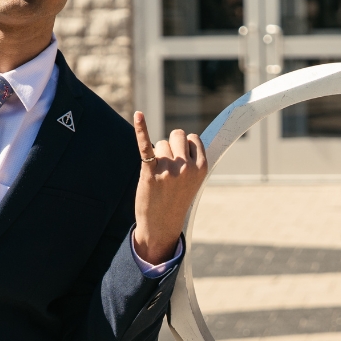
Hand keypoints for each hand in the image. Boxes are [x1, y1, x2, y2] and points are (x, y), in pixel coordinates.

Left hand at [133, 112, 207, 263]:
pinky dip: (141, 129)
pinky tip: (138, 115)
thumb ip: (191, 159)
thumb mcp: (193, 181)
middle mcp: (186, 167)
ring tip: (159, 176)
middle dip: (171, 146)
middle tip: (168, 167)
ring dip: (158, 154)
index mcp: (202, 168)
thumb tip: (183, 137)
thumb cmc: (176, 200)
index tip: (181, 162)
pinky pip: (146, 146)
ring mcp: (168, 170)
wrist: (161, 225)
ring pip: (161, 143)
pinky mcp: (150, 173)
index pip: (192, 138)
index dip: (184, 147)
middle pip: (177, 135)